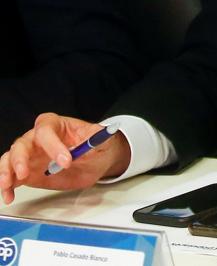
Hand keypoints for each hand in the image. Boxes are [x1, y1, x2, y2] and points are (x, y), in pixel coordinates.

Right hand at [0, 113, 131, 203]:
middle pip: (21, 144)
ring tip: (9, 184)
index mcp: (56, 125)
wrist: (96, 161)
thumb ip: (97, 137)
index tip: (66, 161)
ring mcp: (31, 156)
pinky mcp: (28, 173)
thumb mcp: (101, 139)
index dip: (53, 145)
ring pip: (10, 159)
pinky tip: (9, 195)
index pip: (46, 130)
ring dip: (7, 171)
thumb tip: (102, 134)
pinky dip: (8, 186)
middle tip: (25, 173)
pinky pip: (12, 177)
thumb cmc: (96, 145)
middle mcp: (38, 139)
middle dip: (20, 158)